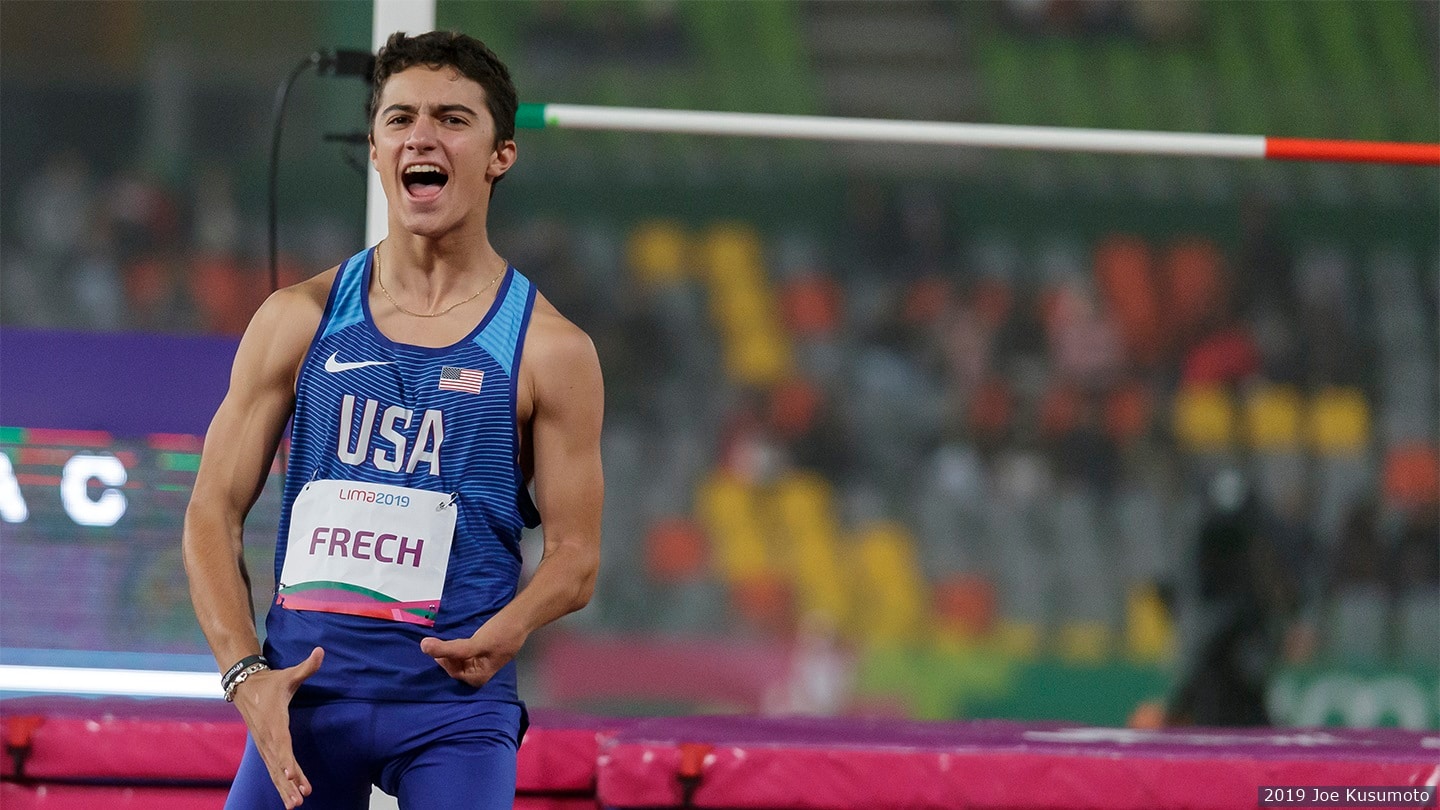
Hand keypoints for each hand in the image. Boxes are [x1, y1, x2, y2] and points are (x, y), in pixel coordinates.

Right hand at [230, 647, 323, 808]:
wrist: (243, 686)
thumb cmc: (271, 682)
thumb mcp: (289, 674)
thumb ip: (307, 666)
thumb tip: (322, 650)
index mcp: (275, 721)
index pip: (282, 744)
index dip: (287, 760)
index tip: (293, 775)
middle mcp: (268, 737)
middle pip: (278, 764)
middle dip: (288, 783)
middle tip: (299, 800)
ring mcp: (264, 745)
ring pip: (274, 770)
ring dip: (284, 788)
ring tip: (296, 805)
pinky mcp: (264, 748)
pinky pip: (273, 769)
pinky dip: (280, 783)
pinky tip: (290, 796)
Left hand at [420, 622, 523, 687]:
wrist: (518, 619)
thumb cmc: (501, 634)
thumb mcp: (475, 643)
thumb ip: (450, 649)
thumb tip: (423, 647)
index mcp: (477, 678)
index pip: (451, 671)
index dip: (443, 657)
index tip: (433, 643)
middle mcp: (476, 673)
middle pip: (452, 665)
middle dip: (446, 653)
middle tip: (445, 638)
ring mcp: (477, 662)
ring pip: (454, 657)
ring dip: (449, 648)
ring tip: (450, 636)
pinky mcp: (477, 652)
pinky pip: (459, 651)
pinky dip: (454, 645)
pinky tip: (453, 638)